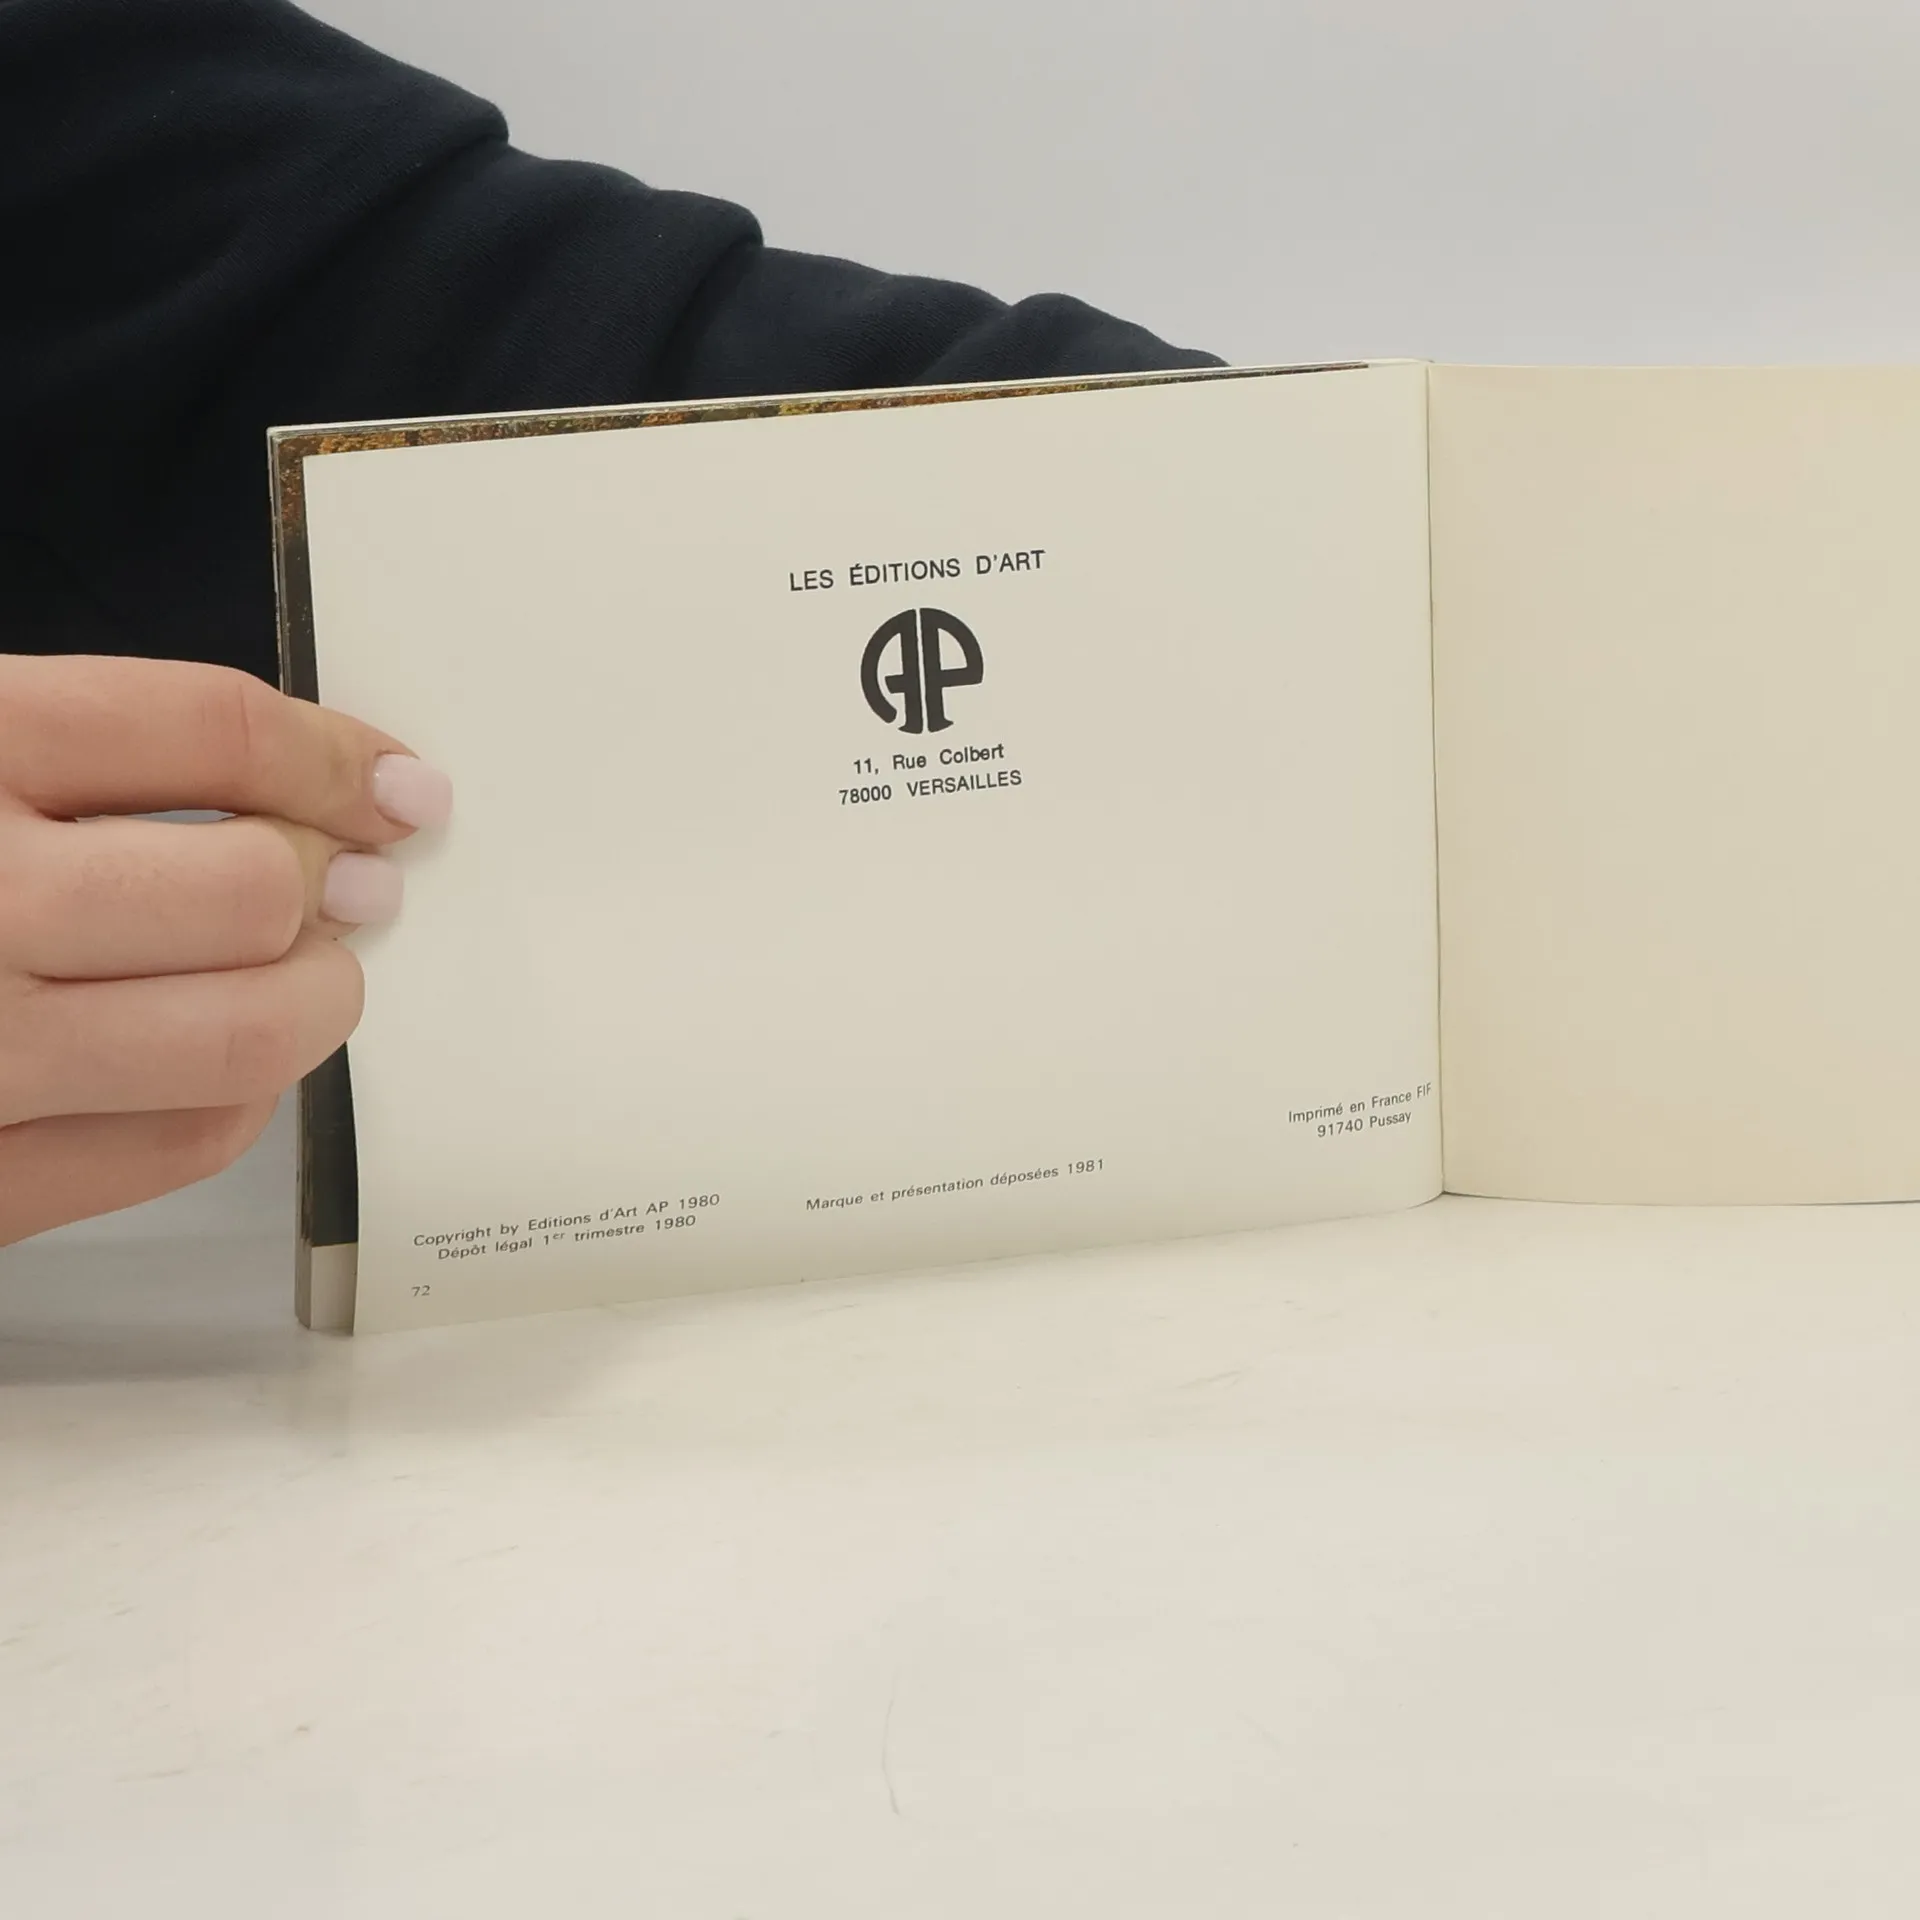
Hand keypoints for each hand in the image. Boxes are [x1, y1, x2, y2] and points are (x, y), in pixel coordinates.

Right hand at [0, 655, 450, 1243]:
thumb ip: (70, 749)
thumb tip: (316, 784)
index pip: (201, 728)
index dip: (334, 752)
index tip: (399, 782)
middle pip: (249, 888)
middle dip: (330, 879)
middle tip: (353, 881)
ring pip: (243, 1031)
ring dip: (316, 993)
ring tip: (311, 966)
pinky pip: (185, 1139)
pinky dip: (248, 1090)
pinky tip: (227, 1052)